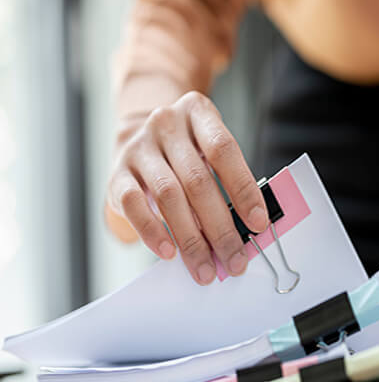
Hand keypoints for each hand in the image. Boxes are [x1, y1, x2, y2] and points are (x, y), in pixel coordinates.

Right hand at [106, 91, 268, 284]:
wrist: (140, 132)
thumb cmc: (188, 149)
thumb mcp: (210, 148)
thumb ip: (228, 180)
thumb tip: (247, 228)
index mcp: (198, 113)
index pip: (224, 150)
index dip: (243, 189)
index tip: (258, 224)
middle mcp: (167, 125)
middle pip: (197, 181)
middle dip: (220, 228)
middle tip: (235, 260)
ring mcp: (139, 147)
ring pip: (168, 196)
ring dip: (190, 239)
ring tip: (205, 268)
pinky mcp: (117, 172)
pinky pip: (133, 204)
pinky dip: (152, 232)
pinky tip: (168, 252)